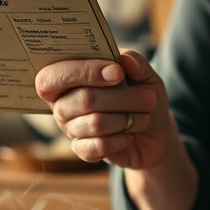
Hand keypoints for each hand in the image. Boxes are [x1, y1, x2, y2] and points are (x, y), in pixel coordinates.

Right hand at [33, 50, 171, 168]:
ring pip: (96, 123)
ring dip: (127, 119)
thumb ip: (136, 63)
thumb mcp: (145, 75)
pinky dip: (122, 139)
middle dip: (123, 98)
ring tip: (142, 118)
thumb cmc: (142, 97)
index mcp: (68, 77)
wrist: (154, 133)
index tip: (117, 73)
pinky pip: (99, 146)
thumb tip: (125, 59)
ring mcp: (70, 128)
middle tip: (149, 99)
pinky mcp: (83, 150)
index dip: (84, 72)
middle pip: (85, 98)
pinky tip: (130, 135)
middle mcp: (63, 102)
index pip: (55, 74)